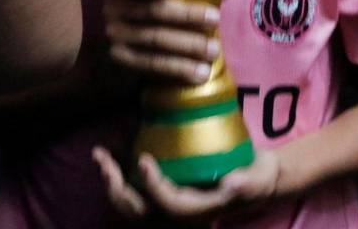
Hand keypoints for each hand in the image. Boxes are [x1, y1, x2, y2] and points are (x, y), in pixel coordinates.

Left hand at [93, 147, 281, 224]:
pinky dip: (119, 169)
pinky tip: (112, 146)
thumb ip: (243, 184)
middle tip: (105, 162)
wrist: (256, 179)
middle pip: (139, 210)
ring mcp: (167, 199)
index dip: (153, 187)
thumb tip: (230, 183)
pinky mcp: (164, 186)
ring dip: (111, 179)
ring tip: (100, 154)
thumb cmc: (256, 179)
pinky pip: (134, 185)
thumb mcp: (256, 181)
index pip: (169, 205)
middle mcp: (176, 210)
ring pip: (131, 200)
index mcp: (196, 212)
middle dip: (117, 188)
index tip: (144, 161)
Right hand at [104, 0, 220, 85]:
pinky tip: (200, 73)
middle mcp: (114, 10)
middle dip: (188, 15)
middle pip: (155, 11)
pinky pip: (153, 64)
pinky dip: (179, 68)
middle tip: (216, 19)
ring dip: (188, 45)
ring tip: (214, 50)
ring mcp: (116, 36)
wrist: (119, 45)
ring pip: (156, 39)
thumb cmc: (147, 11)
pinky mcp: (122, 60)